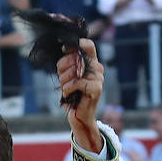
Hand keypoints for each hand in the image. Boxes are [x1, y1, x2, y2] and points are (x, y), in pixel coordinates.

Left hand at [59, 38, 103, 152]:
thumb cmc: (72, 95)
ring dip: (64, 80)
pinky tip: (68, 94)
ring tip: (66, 88)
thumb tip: (64, 47)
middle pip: (75, 56)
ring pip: (75, 70)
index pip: (88, 45)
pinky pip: (77, 82)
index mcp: (91, 62)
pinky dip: (68, 89)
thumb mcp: (67, 75)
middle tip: (63, 79)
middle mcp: (97, 68)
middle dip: (62, 68)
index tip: (64, 50)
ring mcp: (99, 78)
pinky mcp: (97, 88)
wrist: (78, 116)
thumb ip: (68, 61)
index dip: (75, 44)